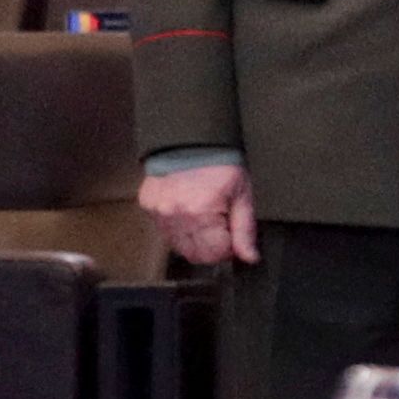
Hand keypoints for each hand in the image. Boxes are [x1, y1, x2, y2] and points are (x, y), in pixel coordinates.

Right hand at [138, 162, 256, 267]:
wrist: (191, 141)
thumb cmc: (221, 166)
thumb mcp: (242, 197)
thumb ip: (245, 230)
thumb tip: (250, 257)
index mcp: (201, 213)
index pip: (214, 254)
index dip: (228, 250)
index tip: (233, 238)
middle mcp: (175, 216)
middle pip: (195, 254)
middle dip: (211, 248)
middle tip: (221, 229)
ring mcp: (159, 212)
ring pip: (178, 246)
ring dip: (194, 240)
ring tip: (205, 218)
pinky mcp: (148, 207)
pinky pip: (164, 231)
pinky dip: (178, 228)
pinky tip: (189, 213)